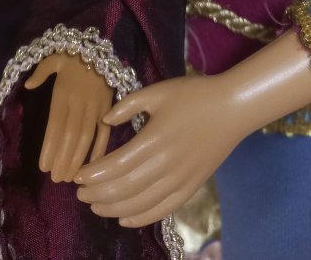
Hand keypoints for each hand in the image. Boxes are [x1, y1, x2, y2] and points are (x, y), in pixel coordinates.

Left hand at [25, 53, 113, 182]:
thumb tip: (28, 85)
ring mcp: (96, 106)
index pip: (55, 124)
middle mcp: (79, 101)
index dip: (50, 146)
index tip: (44, 167)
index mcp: (63, 92)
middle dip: (63, 159)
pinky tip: (93, 166)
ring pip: (87, 136)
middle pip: (71, 135)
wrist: (99, 49)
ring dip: (78, 158)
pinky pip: (105, 131)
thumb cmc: (72, 56)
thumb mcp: (53, 58)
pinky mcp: (108, 109)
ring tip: (70, 178)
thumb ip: (40, 72)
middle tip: (56, 179)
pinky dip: (101, 149)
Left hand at [74, 74, 243, 227]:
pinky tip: (124, 219)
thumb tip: (105, 121)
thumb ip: (128, 105)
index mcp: (154, 140)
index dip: (94, 175)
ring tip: (94, 206)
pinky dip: (140, 219)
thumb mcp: (158, 92)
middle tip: (79, 193)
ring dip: (113, 209)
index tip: (77, 175)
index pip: (116, 166)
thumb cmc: (194, 95)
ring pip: (139, 205)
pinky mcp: (191, 188)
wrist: (232, 108)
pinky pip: (162, 210)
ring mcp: (179, 180)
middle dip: (97, 195)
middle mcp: (165, 165)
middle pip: (123, 190)